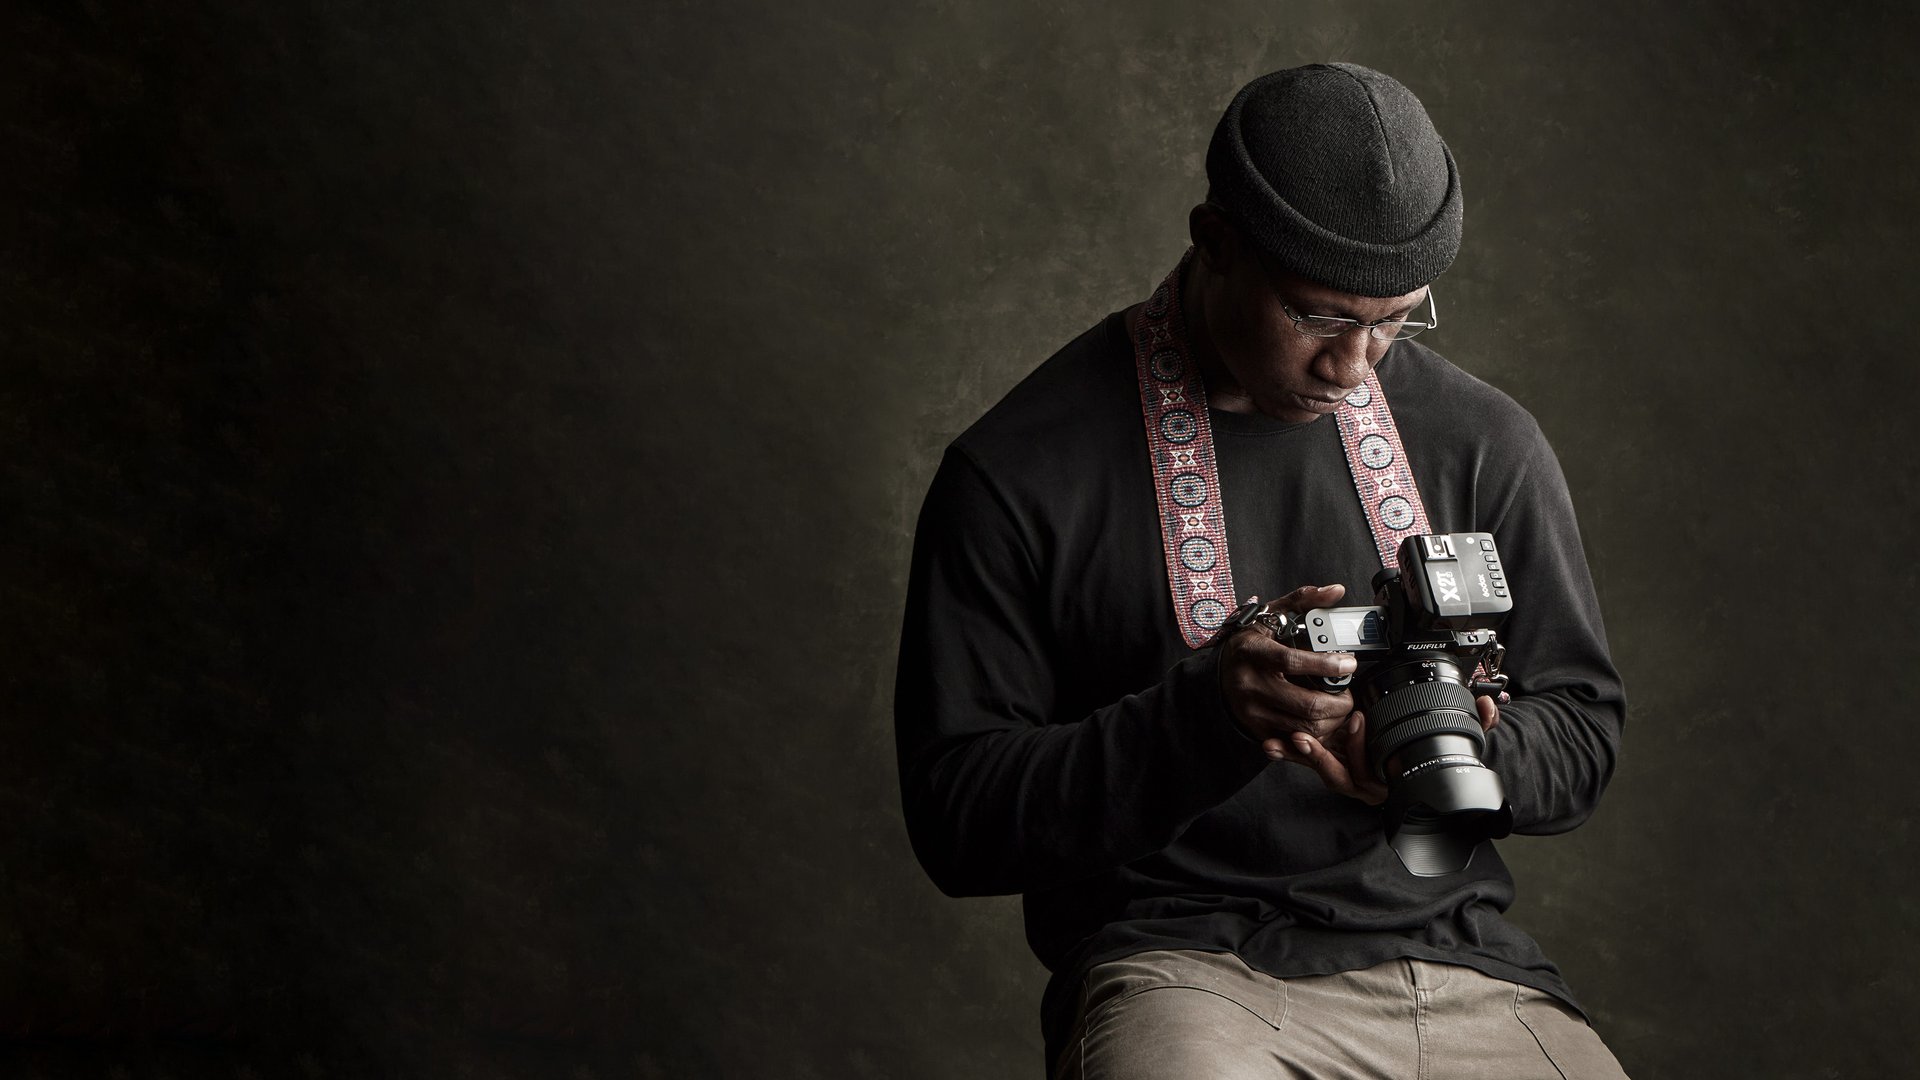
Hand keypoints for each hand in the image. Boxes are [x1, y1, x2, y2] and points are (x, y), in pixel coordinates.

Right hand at [1218, 584, 1358, 746]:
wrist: (1219, 675)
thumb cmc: (1250, 645)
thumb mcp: (1270, 616)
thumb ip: (1303, 600)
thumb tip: (1335, 591)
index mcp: (1253, 652)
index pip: (1292, 662)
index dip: (1325, 665)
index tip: (1349, 663)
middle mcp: (1250, 684)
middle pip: (1306, 704)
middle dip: (1339, 702)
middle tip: (1349, 693)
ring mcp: (1253, 711)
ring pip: (1305, 727)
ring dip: (1332, 720)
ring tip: (1340, 706)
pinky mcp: (1258, 729)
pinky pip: (1295, 741)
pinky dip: (1316, 734)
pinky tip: (1323, 721)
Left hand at [1269, 692, 1502, 805]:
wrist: (1429, 777)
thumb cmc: (1437, 760)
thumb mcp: (1460, 744)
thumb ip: (1478, 726)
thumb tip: (1487, 707)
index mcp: (1394, 782)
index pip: (1373, 772)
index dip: (1362, 749)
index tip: (1359, 720)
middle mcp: (1370, 786)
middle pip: (1340, 776)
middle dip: (1321, 759)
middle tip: (1306, 737)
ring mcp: (1350, 779)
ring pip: (1321, 774)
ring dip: (1301, 758)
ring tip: (1285, 740)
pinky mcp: (1333, 769)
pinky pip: (1309, 766)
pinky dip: (1291, 756)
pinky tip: (1272, 744)